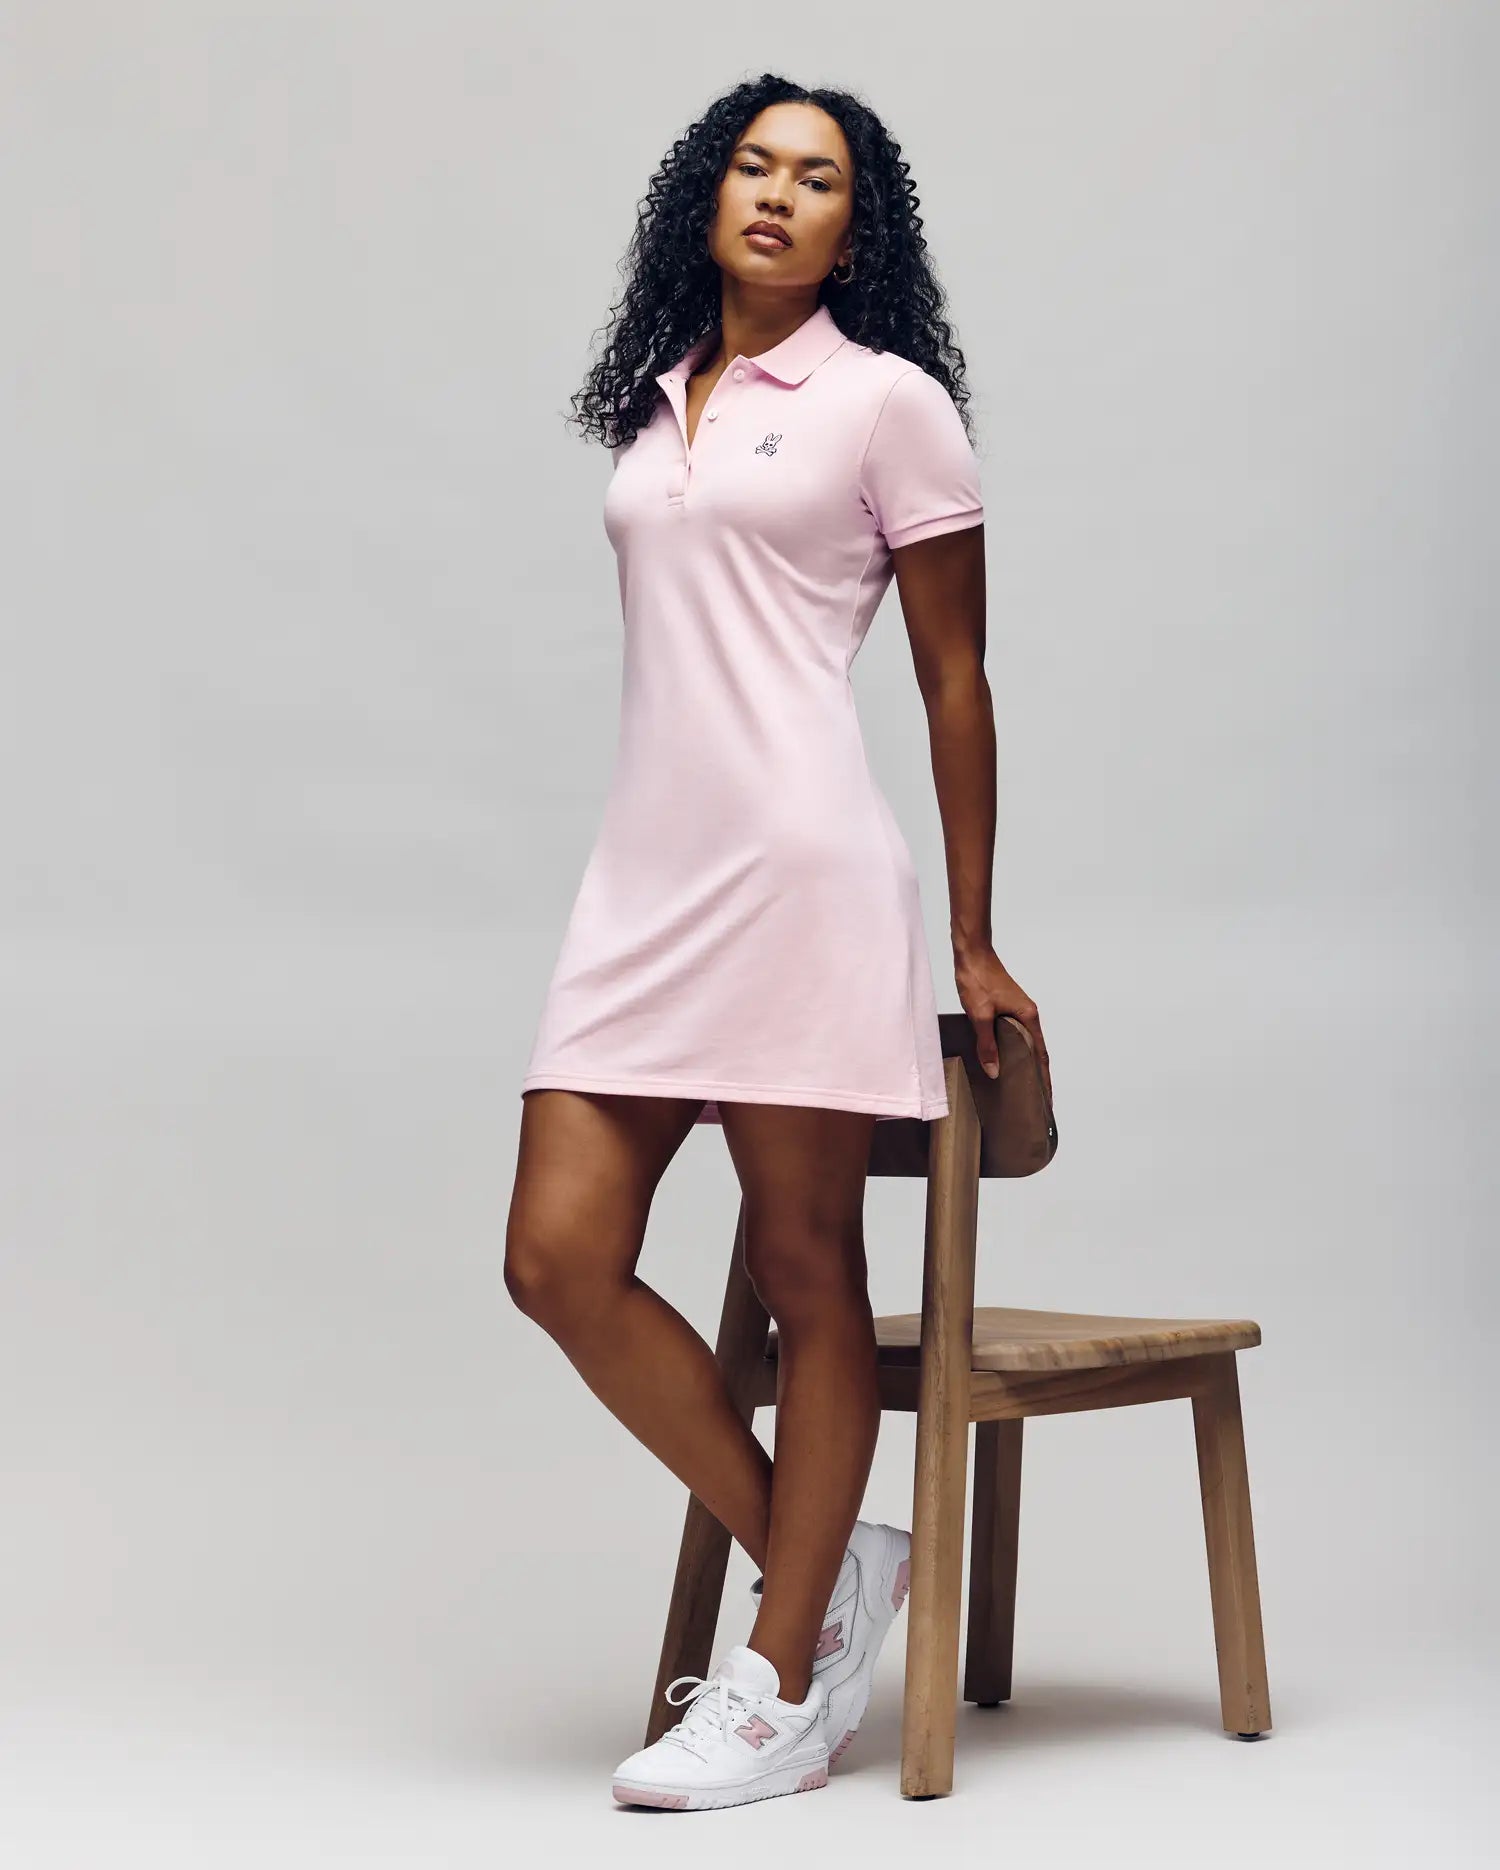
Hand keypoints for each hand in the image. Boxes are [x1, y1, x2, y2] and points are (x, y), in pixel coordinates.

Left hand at [954, 944, 1052, 1106]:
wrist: (972, 953)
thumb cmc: (978, 979)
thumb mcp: (980, 1015)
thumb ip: (987, 1044)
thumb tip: (995, 1070)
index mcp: (1028, 1017)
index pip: (1041, 1055)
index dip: (1044, 1077)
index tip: (1047, 1097)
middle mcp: (1028, 1015)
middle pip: (1036, 1051)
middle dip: (1036, 1075)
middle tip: (1033, 1099)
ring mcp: (1018, 1011)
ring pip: (1024, 1043)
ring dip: (1024, 1062)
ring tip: (1020, 1085)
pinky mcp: (1008, 1008)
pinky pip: (1014, 1035)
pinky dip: (1012, 1050)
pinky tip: (1003, 1059)